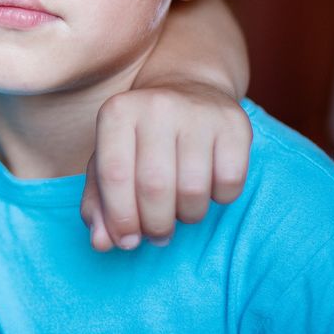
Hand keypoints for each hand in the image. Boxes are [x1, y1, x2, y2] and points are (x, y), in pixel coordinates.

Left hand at [80, 84, 250, 251]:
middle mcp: (157, 105)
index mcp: (117, 112)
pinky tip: (208, 188)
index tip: (127, 241)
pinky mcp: (235, 124)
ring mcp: (198, 112)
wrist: (189, 90)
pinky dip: (219, 199)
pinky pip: (229, 183)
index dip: (120, 218)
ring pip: (193, 190)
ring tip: (181, 211)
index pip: (114, 175)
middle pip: (154, 187)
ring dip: (187, 216)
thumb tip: (101, 243)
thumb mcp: (112, 161)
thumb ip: (99, 204)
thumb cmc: (143, 137)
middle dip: (155, 225)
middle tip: (157, 234)